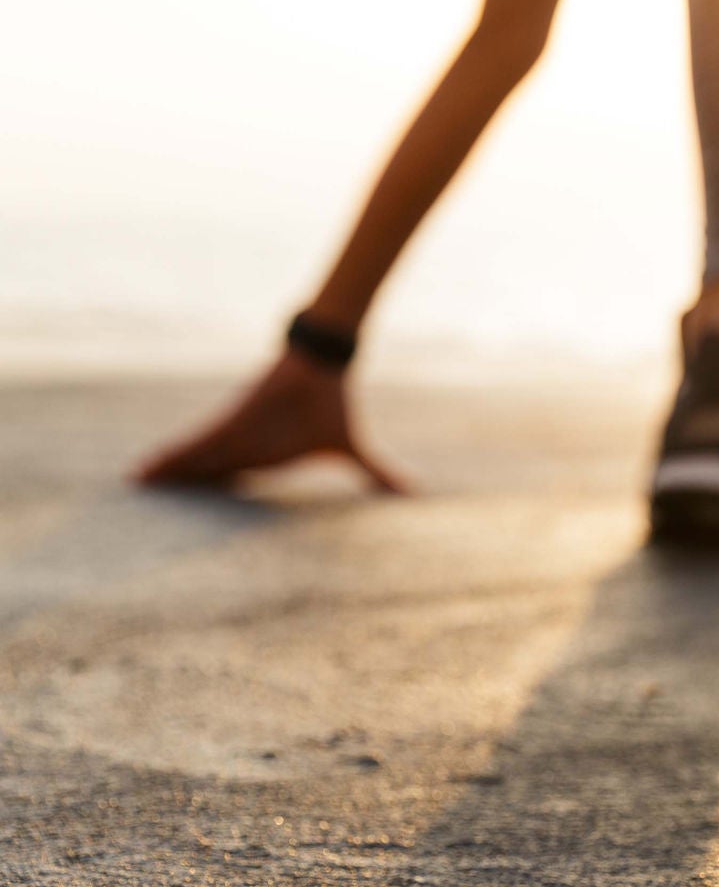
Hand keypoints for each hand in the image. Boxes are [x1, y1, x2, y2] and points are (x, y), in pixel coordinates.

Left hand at [133, 351, 406, 492]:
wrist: (324, 366)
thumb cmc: (332, 406)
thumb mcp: (350, 448)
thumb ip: (375, 473)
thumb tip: (414, 493)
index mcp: (267, 457)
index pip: (233, 480)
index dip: (213, 494)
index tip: (193, 519)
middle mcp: (245, 449)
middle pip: (204, 473)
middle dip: (179, 486)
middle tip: (149, 506)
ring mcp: (233, 436)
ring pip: (192, 461)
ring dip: (165, 473)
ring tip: (137, 485)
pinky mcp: (229, 422)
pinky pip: (193, 445)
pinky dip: (170, 458)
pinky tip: (146, 469)